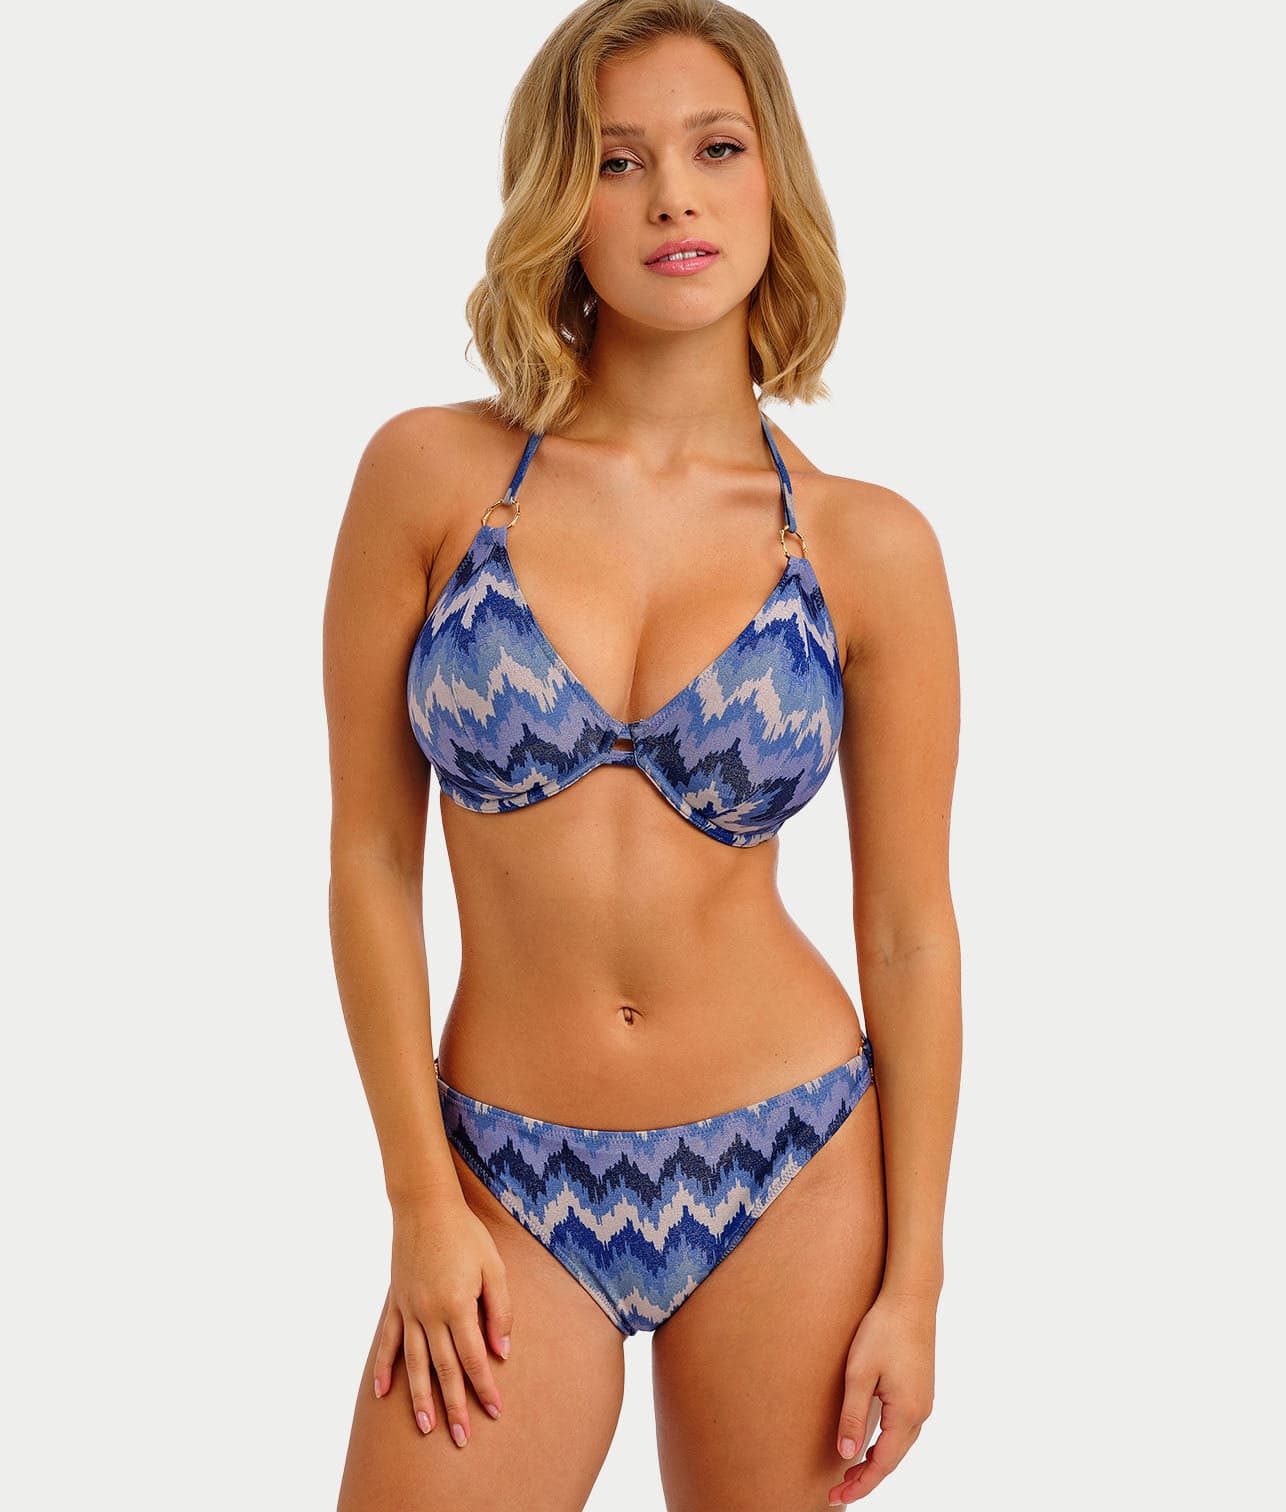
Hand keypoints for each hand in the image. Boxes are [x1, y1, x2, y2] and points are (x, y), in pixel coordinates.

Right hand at [371, 1192, 513, 1447]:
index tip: (495, 1412)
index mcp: (458, 1306)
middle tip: (461, 1438)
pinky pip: (389, 1342)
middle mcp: (430, 1314)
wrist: (425, 1206)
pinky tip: (383, 1393)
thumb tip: (502, 1351)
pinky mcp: (396, 1303)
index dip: (485, 1387)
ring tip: (426, 1427)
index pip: (474, 1358)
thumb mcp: (493, 1266)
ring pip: (414, 1364)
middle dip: (454, 1406)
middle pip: (444, 1370)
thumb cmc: (465, 1233)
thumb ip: (499, 1310)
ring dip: (420, 1398)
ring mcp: (409, 1310)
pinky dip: (384, 1368)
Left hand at [828, 1289, 936, 1503]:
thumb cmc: (883, 1331)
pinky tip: (870, 1444)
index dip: (859, 1485)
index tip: (835, 1498)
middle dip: (866, 1478)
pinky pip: (903, 1430)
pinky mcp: (921, 1391)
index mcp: (906, 1413)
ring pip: (899, 1446)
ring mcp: (923, 1403)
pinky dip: (886, 1445)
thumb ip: (853, 1415)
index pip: (882, 1464)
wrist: (911, 1300)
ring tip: (849, 1474)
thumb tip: (847, 1454)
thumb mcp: (859, 1373)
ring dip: (876, 1462)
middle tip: (836, 1491)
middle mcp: (920, 1414)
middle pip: (893, 1460)